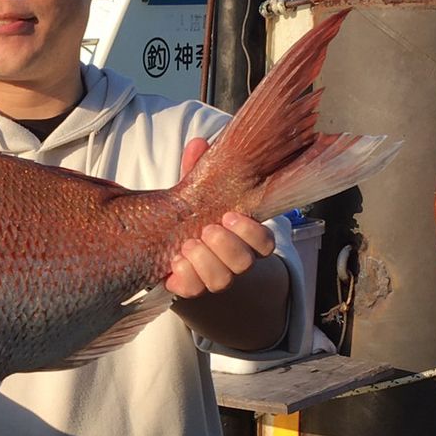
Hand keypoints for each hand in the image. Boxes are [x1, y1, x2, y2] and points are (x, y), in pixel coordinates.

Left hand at [165, 138, 274, 298]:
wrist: (170, 246)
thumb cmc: (192, 215)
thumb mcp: (196, 191)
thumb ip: (198, 169)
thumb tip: (198, 144)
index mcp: (242, 238)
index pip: (265, 243)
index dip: (252, 233)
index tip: (230, 216)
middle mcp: (233, 261)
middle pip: (245, 263)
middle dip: (226, 246)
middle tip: (207, 229)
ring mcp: (213, 277)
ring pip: (222, 281)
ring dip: (205, 261)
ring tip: (187, 245)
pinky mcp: (190, 288)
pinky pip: (192, 291)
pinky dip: (184, 277)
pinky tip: (174, 262)